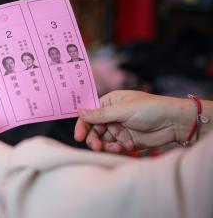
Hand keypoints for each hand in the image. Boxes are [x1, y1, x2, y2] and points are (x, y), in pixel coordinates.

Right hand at [74, 90, 193, 152]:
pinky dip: (115, 149)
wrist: (175, 123)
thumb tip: (79, 111)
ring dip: (105, 146)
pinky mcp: (127, 141)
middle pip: (94, 130)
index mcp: (110, 103)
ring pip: (103, 140)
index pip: (90, 114)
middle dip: (93, 139)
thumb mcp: (123, 109)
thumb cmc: (151, 109)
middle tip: (96, 146)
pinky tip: (123, 148)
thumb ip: (100, 114)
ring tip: (114, 148)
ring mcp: (119, 129)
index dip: (83, 125)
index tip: (78, 136)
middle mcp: (112, 116)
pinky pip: (114, 147)